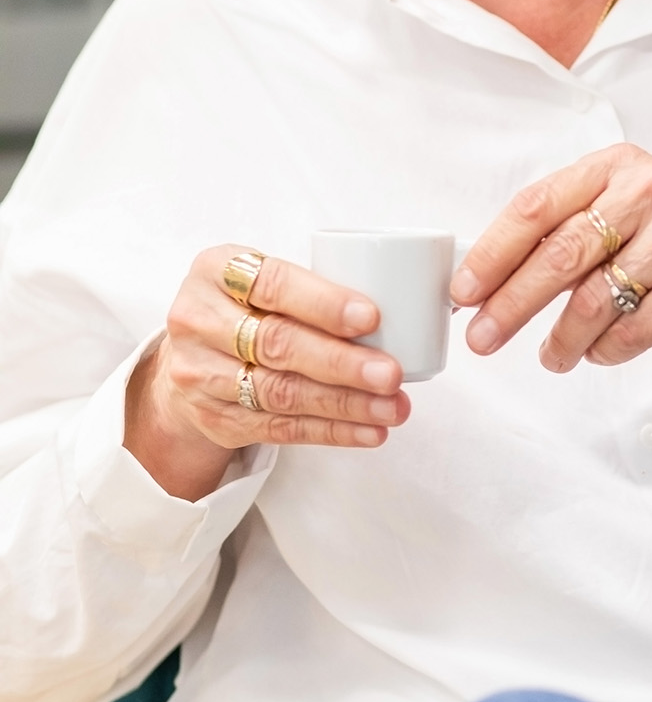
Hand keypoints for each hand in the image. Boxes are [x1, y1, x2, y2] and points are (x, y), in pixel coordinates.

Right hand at [124, 246, 410, 499]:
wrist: (190, 356)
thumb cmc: (248, 305)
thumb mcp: (263, 277)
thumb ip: (316, 285)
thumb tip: (411, 302)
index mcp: (217, 269)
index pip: (273, 284)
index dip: (324, 304)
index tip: (372, 318)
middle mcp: (199, 320)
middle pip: (277, 344)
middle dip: (341, 363)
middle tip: (391, 374)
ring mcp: (201, 374)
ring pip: (280, 393)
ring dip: (345, 404)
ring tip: (393, 407)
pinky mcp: (215, 418)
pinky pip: (279, 428)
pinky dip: (331, 431)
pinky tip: (369, 430)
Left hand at [450, 144, 651, 373]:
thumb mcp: (625, 208)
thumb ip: (568, 227)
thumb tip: (489, 275)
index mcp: (617, 166)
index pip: (537, 206)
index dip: (493, 252)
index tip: (464, 288)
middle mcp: (648, 192)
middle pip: (559, 255)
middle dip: (511, 303)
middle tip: (482, 335)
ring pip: (594, 300)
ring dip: (561, 339)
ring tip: (551, 355)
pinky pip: (630, 330)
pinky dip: (604, 350)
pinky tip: (597, 351)